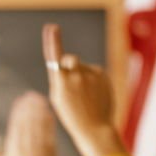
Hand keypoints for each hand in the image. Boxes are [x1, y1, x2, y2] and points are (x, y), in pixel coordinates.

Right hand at [0, 92, 56, 155]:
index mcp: (13, 145)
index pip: (15, 123)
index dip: (18, 110)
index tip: (20, 99)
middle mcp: (25, 144)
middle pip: (27, 120)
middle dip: (29, 106)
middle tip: (30, 94)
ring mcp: (38, 146)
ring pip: (38, 123)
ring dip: (39, 109)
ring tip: (39, 98)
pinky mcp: (49, 149)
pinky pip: (49, 131)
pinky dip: (48, 120)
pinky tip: (49, 112)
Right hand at [42, 24, 124, 155]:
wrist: (94, 128)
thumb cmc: (71, 115)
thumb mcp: (58, 97)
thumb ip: (60, 78)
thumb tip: (68, 63)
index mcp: (61, 82)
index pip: (55, 56)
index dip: (53, 40)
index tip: (52, 27)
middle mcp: (76, 75)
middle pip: (70, 60)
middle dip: (69, 65)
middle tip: (72, 85)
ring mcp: (91, 74)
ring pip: (82, 67)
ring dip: (81, 76)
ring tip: (85, 96)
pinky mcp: (103, 75)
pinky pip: (93, 71)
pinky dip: (92, 80)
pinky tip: (94, 95)